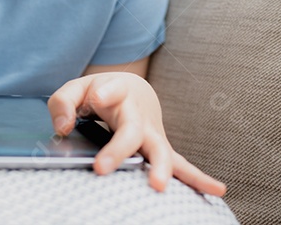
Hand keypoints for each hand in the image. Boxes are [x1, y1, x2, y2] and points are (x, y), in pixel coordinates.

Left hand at [49, 72, 225, 195]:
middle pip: (131, 130)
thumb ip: (63, 103)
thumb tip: (63, 128)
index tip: (97, 98)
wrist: (133, 90)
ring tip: (158, 185)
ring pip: (160, 150)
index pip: (112, 90)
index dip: (105, 92)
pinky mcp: (159, 149)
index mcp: (117, 92)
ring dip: (161, 167)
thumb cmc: (101, 92)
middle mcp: (137, 113)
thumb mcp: (77, 89)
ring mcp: (152, 132)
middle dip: (119, 149)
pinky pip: (180, 165)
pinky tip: (217, 190)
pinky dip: (198, 178)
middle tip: (102, 167)